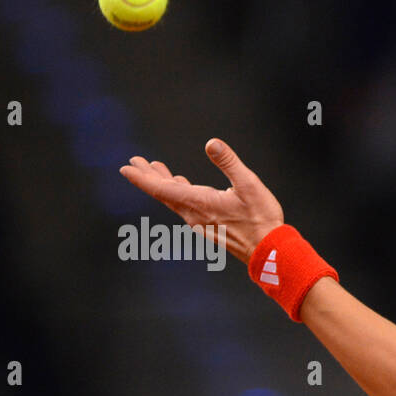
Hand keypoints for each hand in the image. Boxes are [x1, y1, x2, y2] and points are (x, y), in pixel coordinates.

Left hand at [119, 138, 284, 263]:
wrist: (270, 251)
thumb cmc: (261, 220)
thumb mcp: (249, 185)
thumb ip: (229, 163)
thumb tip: (211, 143)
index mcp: (199, 202)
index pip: (161, 188)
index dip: (142, 177)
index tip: (125, 168)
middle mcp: (194, 214)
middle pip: (163, 193)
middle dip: (147, 177)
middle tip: (134, 162)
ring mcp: (200, 222)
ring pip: (173, 199)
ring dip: (162, 183)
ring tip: (154, 169)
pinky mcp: (209, 226)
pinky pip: (184, 206)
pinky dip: (176, 192)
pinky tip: (181, 185)